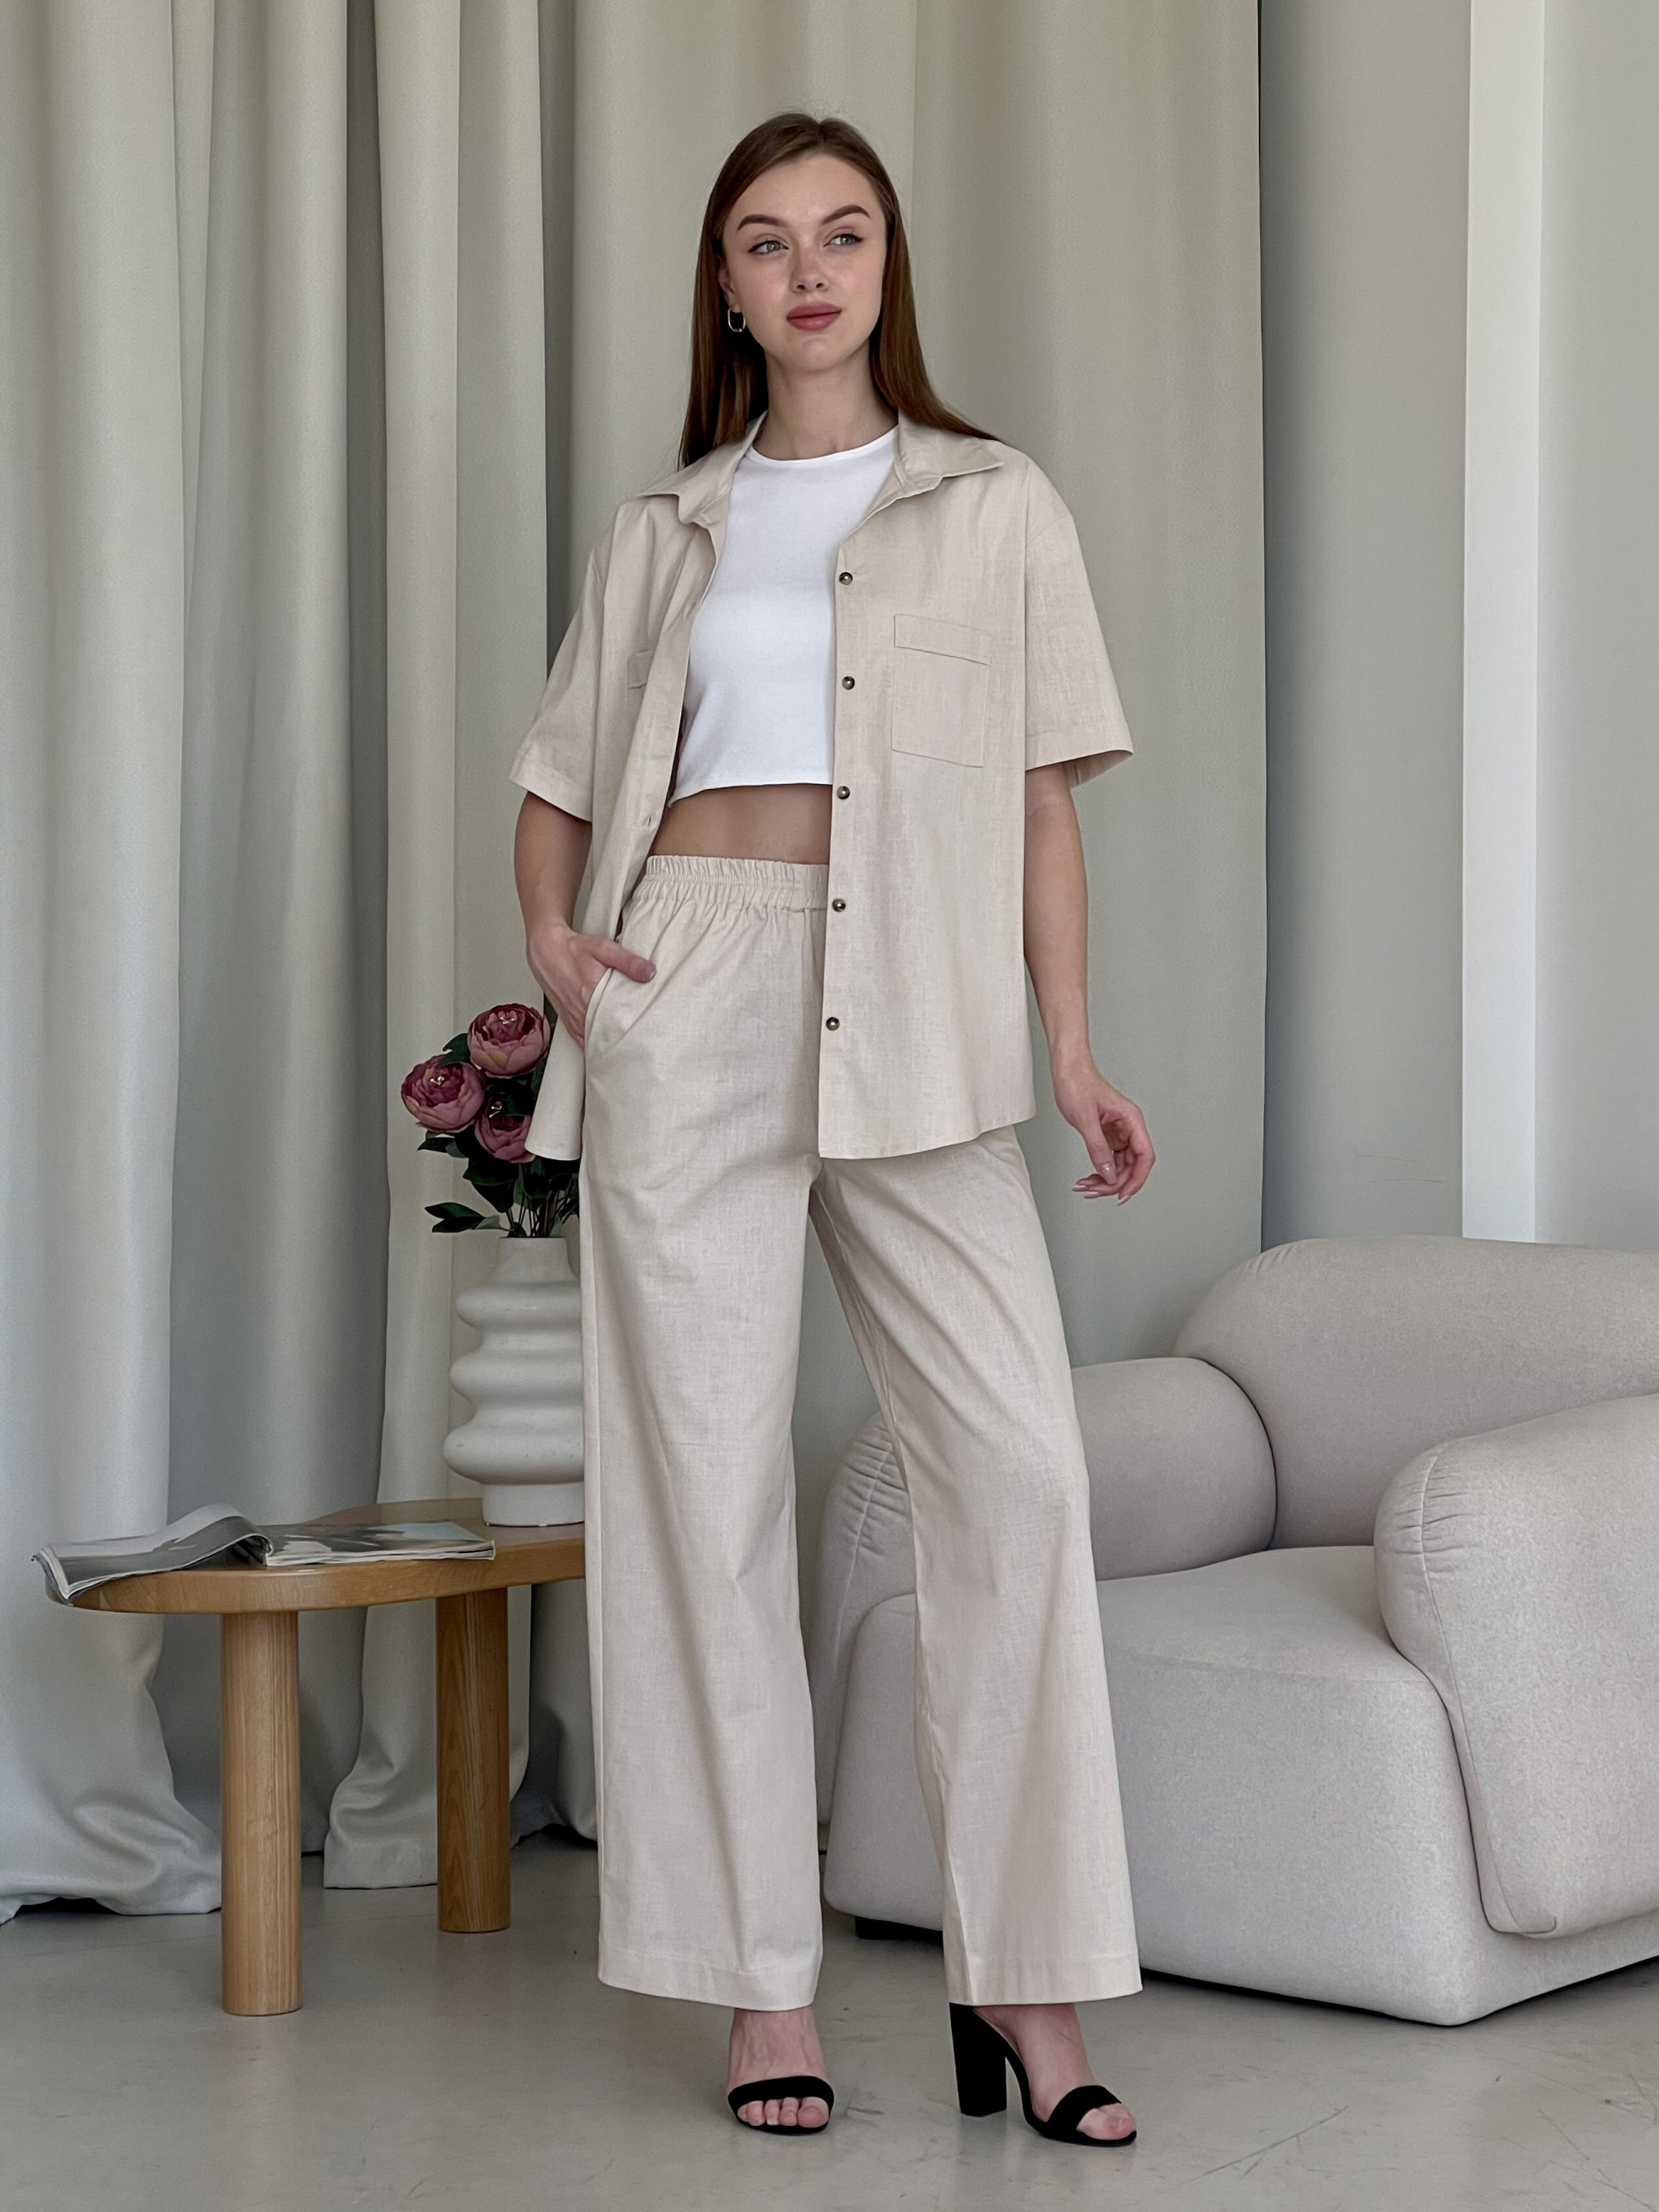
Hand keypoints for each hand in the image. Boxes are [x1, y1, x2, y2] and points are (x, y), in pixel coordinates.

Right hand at [526, 919, 653, 1046]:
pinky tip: (603, 1045)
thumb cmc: (573, 949)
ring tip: (625, 1045)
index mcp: (591, 994)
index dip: (632, 1029)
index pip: (617, 1021)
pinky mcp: (568, 1020)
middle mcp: (580, 1010)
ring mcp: (573, 1018)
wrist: (546, 951)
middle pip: (607, 1034)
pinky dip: (592, 1044)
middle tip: (639, 1040)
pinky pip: (581, 1040)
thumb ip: (628, 961)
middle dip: (623, 1038)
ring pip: (593, 1040)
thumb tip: (649, 973)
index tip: (646, 1032)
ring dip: (608, 1043)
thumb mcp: (603, 948)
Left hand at [1052, 1056, 1154, 1202]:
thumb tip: (1109, 1175)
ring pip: (1120, 1165)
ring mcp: (1119, 1132)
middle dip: (1114, 1182)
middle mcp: (1129, 1127)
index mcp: (1131, 1120)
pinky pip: (1109, 1159)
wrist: (1067, 1069)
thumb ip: (1098, 1149)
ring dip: (1105, 1179)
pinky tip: (1088, 1178)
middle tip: (1094, 1192)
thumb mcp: (1085, 1120)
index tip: (1122, 1195)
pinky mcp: (1108, 1134)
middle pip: (1132, 1165)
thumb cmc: (1077, 1084)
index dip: (1137, 1179)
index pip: (1144, 1156)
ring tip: (1086, 1187)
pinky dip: (1099, 1170)